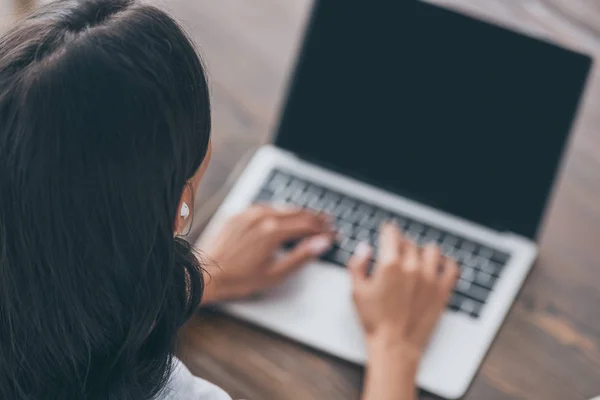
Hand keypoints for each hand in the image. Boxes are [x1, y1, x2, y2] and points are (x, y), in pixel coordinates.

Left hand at [198, 205, 333, 303]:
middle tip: (328, 222)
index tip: (334, 233)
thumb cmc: (238, 278)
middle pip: (297, 213)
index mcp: (273, 231)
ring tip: (310, 217)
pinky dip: (278, 210)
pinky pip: (264, 207)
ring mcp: (248, 213)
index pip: (307, 225)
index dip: (324, 229)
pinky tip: (282, 215)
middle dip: (315, 218)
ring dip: (298, 212)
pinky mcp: (238, 215)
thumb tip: (321, 244)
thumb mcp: (275, 274)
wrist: (206, 273)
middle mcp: (262, 217)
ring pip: (281, 207)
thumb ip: (301, 256)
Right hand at [349, 222, 457, 399]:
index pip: (392, 233)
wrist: (394, 344)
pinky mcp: (442, 290)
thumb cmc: (374, 320)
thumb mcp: (356, 290)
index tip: (387, 229)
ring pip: (431, 250)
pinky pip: (452, 267)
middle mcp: (412, 267)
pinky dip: (446, 262)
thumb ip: (357, 264)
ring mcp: (430, 278)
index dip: (388, 229)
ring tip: (418, 255)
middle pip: (410, 242)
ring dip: (423, 250)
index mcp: (389, 264)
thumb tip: (364, 248)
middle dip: (402, 242)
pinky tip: (441, 264)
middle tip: (397, 249)